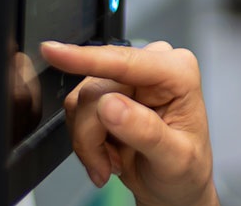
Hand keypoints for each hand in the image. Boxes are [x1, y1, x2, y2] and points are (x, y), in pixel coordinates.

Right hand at [40, 40, 218, 205]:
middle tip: (107, 166)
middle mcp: (151, 68)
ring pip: (80, 101)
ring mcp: (126, 79)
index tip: (55, 53)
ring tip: (111, 161)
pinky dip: (85, 140)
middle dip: (93, 135)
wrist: (173, 187)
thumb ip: (146, 132)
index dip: (87, 59)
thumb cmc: (184, 171)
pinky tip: (106, 153)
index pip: (126, 63)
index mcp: (177, 73)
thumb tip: (111, 105)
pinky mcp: (106, 91)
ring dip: (88, 141)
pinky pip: (75, 110)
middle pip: (95, 89)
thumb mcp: (176, 159)